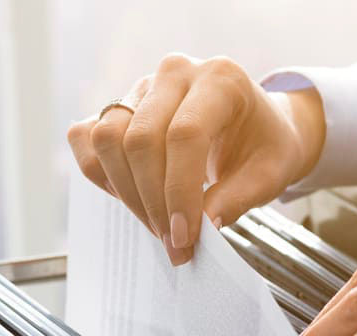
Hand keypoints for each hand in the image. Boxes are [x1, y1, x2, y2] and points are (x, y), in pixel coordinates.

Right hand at [66, 53, 324, 264]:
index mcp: (220, 79)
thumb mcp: (269, 175)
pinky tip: (131, 197)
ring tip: (156, 224)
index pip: (185, 134)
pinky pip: (86, 138)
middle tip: (172, 242)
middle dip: (152, 202)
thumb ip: (237, 199)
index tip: (184, 237)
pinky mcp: (118, 105)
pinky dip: (101, 174)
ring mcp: (141, 86)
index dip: (179, 192)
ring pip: (107, 138)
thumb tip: (200, 227)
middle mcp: (176, 73)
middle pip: (140, 139)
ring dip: (126, 193)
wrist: (256, 127)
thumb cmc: (264, 147)